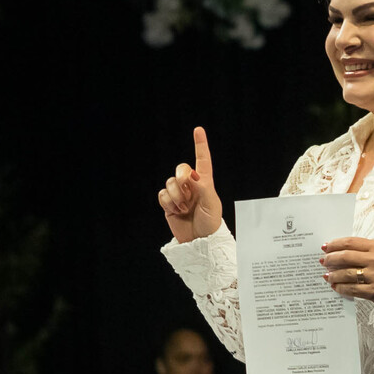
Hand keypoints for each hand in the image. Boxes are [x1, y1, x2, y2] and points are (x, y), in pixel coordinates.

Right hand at [157, 128, 223, 243]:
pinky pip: (162, 194)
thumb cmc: (210, 224)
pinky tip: (175, 211)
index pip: (202, 160)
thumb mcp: (212, 204)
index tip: (198, 130)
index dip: (200, 145)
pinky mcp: (169, 204)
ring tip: (184, 208)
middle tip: (187, 191)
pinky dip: (167, 203)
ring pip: (169, 183)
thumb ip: (202, 187)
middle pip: (180, 169)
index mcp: (205, 182)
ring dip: (176, 196)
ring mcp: (179, 194)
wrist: (199, 243)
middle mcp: (191, 185)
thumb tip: (191, 174)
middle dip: (181, 178)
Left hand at [320, 237, 373, 305]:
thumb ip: (364, 249)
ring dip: (333, 275)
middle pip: (345, 257)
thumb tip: (339, 250)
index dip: (335, 244)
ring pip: (346, 274)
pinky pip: (352, 289)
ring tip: (327, 276)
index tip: (325, 247)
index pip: (350, 242)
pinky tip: (335, 286)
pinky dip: (341, 288)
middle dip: (330, 259)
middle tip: (323, 261)